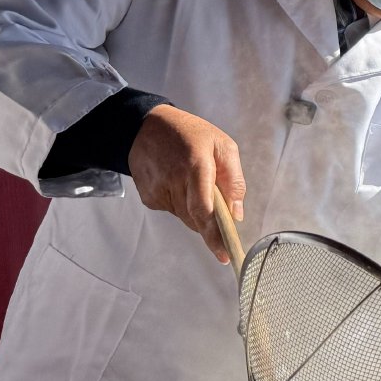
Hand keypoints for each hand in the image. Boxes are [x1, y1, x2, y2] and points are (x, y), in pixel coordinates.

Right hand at [128, 104, 245, 262]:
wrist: (144, 126)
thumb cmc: (189, 133)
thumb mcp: (223, 145)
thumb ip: (234, 180)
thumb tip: (236, 213)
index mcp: (195, 166)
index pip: (204, 210)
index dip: (214, 235)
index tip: (225, 254)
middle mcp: (173, 180)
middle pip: (196, 219)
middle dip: (212, 225)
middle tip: (223, 221)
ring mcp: (157, 191)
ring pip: (186, 218)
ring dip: (197, 212)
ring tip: (196, 185)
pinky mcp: (149, 197)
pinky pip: (173, 211)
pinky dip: (183, 205)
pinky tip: (180, 184)